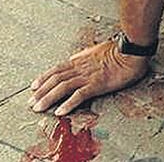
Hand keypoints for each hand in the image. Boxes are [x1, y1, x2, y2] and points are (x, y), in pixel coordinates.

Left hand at [29, 40, 148, 115]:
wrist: (132, 51)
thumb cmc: (120, 51)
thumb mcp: (98, 51)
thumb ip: (86, 57)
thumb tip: (77, 60)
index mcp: (81, 60)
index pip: (57, 69)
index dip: (44, 78)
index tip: (34, 87)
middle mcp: (81, 68)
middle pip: (55, 79)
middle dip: (41, 92)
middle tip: (31, 102)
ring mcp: (88, 76)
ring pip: (62, 87)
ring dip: (48, 98)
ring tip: (38, 108)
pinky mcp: (97, 84)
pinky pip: (79, 95)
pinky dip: (68, 104)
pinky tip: (60, 112)